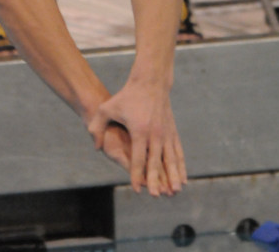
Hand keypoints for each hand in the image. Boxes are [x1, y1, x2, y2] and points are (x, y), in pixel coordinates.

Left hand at [87, 80, 185, 195]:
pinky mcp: (173, 131)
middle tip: (155, 195)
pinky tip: (182, 179)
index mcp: (140, 130)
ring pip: (171, 159)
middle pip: (156, 162)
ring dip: (173, 176)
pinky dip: (181, 167)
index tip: (136, 189)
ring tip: (174, 192)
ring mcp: (166, 133)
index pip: (137, 158)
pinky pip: (178, 152)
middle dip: (156, 180)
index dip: (136, 175)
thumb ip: (98, 126)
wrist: (150, 81)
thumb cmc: (127, 95)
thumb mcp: (107, 107)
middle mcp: (155, 134)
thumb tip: (95, 147)